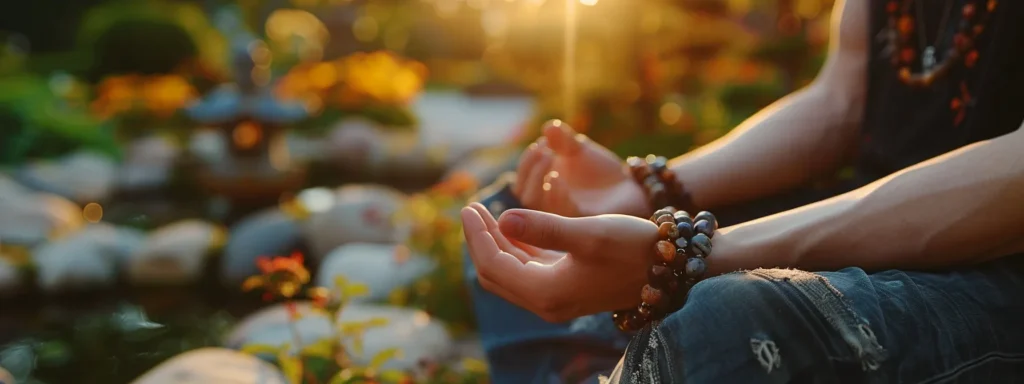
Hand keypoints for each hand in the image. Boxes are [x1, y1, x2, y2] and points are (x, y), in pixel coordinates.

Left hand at [460, 202, 658, 321]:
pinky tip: (512, 226)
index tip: (469, 207)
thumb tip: (503, 219)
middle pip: (495, 273)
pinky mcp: (567, 287)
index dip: (476, 236)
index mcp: (546, 292)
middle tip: (472, 209)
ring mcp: (557, 296)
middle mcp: (547, 302)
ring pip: (511, 272)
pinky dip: (515, 248)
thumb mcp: (588, 233)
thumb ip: (543, 227)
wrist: (670, 266)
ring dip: (496, 243)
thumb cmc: (632, 247)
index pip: (493, 264)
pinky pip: (529, 270)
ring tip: (485, 213)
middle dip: (480, 241)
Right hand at [514, 120, 649, 217]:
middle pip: (525, 196)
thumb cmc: (599, 171)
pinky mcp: (584, 221)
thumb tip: (549, 127)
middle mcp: (550, 205)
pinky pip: (562, 213)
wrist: (628, 187)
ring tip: (551, 157)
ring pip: (538, 206)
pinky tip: (557, 178)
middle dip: (529, 169)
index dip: (526, 162)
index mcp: (544, 189)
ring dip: (538, 179)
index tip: (541, 143)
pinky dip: (555, 195)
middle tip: (545, 151)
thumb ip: (564, 140)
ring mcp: (565, 214)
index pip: (521, 183)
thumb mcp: (580, 150)